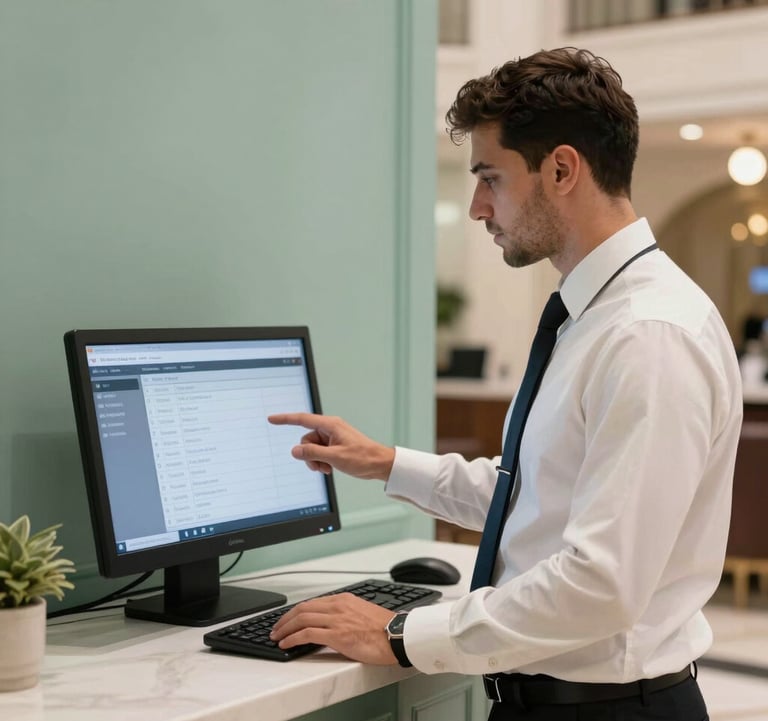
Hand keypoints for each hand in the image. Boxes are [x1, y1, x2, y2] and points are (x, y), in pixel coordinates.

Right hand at [268, 413, 394, 479]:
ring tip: (327, 468)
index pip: (302, 419)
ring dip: (316, 461)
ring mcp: (332, 438)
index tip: (272, 419)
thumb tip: (295, 451)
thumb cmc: (362, 457)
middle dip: (309, 455)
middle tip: (319, 466)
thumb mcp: (335, 457)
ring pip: (312, 449)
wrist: (379, 464)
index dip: (285, 419)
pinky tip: (330, 468)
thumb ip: (313, 453)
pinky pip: (319, 453)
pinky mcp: (334, 446)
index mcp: (330, 425)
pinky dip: (321, 462)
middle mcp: (330, 429)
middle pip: (306, 440)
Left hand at [270, 593, 398, 664]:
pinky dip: (293, 638)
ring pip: (302, 619)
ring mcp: (336, 620)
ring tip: (277, 636)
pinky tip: (287, 644)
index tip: (287, 619)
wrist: (397, 636)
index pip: (312, 602)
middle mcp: (338, 606)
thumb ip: (344, 613)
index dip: (295, 611)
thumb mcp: (361, 612)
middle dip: (285, 618)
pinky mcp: (337, 635)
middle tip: (276, 628)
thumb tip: (329, 622)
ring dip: (285, 628)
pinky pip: (308, 634)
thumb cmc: (383, 629)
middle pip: (302, 608)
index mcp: (343, 599)